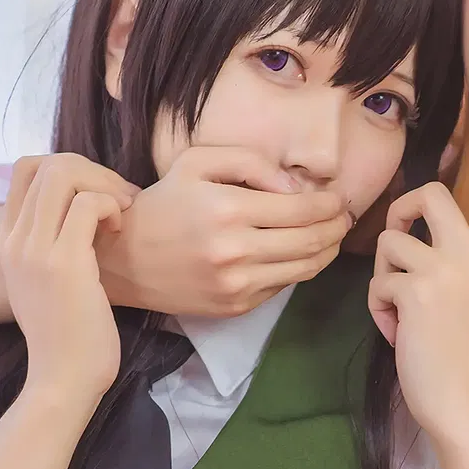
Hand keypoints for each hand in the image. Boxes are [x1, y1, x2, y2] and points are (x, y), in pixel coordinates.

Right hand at [0, 155, 130, 409]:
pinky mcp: (64, 264)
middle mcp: (13, 240)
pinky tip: (121, 231)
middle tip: (119, 200)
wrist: (63, 379)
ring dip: (103, 184)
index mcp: (6, 241)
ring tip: (122, 214)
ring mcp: (34, 251)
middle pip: (45, 164)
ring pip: (63, 174)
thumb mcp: (46, 282)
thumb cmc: (69, 335)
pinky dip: (112, 206)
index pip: (26, 169)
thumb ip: (50, 244)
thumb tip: (83, 210)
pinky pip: (87, 204)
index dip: (70, 170)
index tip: (99, 197)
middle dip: (92, 170)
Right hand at [96, 146, 352, 316]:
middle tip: (345, 216)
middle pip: (312, 241)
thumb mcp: (197, 162)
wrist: (123, 259)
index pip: (301, 208)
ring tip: (332, 235)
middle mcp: (236, 250)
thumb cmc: (163, 203)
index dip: (330, 203)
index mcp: (228, 209)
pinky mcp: (236, 306)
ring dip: (328, 250)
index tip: (339, 197)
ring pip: (305, 268)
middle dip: (337, 227)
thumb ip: (250, 162)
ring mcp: (237, 284)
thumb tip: (294, 187)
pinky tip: (302, 253)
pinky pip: (283, 286)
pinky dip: (301, 269)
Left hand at [368, 106, 468, 446]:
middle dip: (402, 210)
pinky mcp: (417, 291)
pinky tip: (397, 334)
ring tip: (400, 314)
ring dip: (384, 277)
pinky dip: (379, 309)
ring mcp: (449, 271)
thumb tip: (423, 252)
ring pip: (392, 242)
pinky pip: (379, 281)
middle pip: (430, 194)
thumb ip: (466, 272)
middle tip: (398, 238)